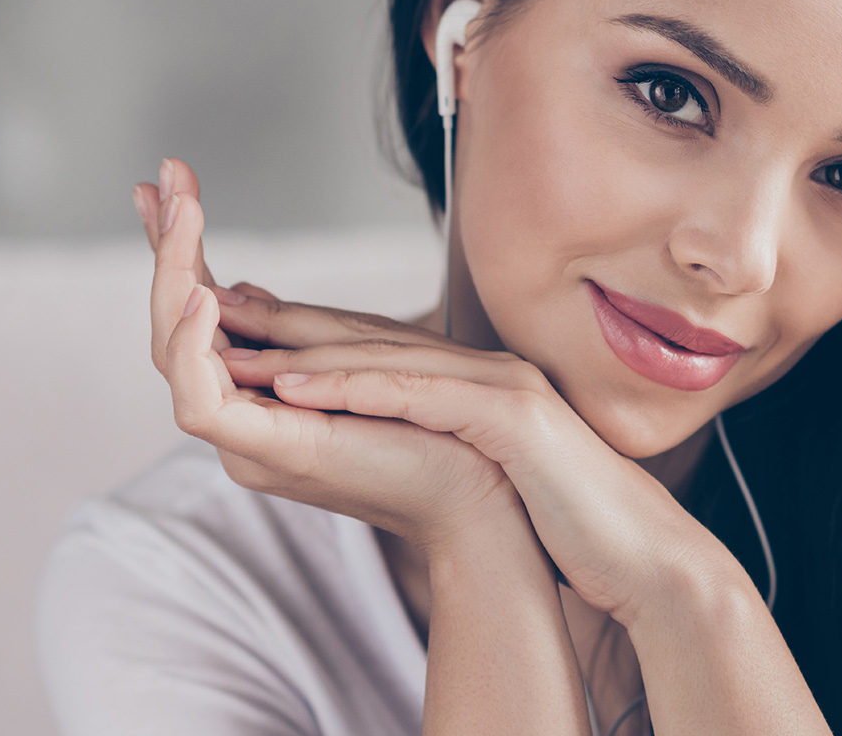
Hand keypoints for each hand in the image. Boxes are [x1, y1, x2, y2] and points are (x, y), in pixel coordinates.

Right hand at [145, 172, 518, 550]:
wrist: (481, 494)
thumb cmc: (435, 426)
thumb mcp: (356, 350)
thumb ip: (293, 326)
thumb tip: (233, 288)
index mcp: (260, 392)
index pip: (199, 312)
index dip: (178, 248)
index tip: (169, 179)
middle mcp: (242, 417)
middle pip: (173, 328)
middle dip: (165, 249)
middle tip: (163, 179)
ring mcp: (248, 439)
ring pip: (173, 358)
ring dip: (172, 280)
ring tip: (181, 218)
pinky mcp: (267, 453)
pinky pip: (201, 403)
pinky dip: (195, 346)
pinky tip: (203, 296)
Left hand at [212, 301, 736, 621]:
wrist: (636, 554)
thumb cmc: (559, 517)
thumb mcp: (481, 467)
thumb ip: (431, 435)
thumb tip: (366, 427)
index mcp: (468, 379)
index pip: (363, 342)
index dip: (290, 321)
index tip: (225, 309)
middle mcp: (482, 367)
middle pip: (362, 332)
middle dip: (278, 311)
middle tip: (205, 289)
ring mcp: (501, 385)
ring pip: (385, 356)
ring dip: (303, 349)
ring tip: (232, 343)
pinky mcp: (516, 418)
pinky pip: (426, 396)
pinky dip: (360, 388)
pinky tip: (303, 389)